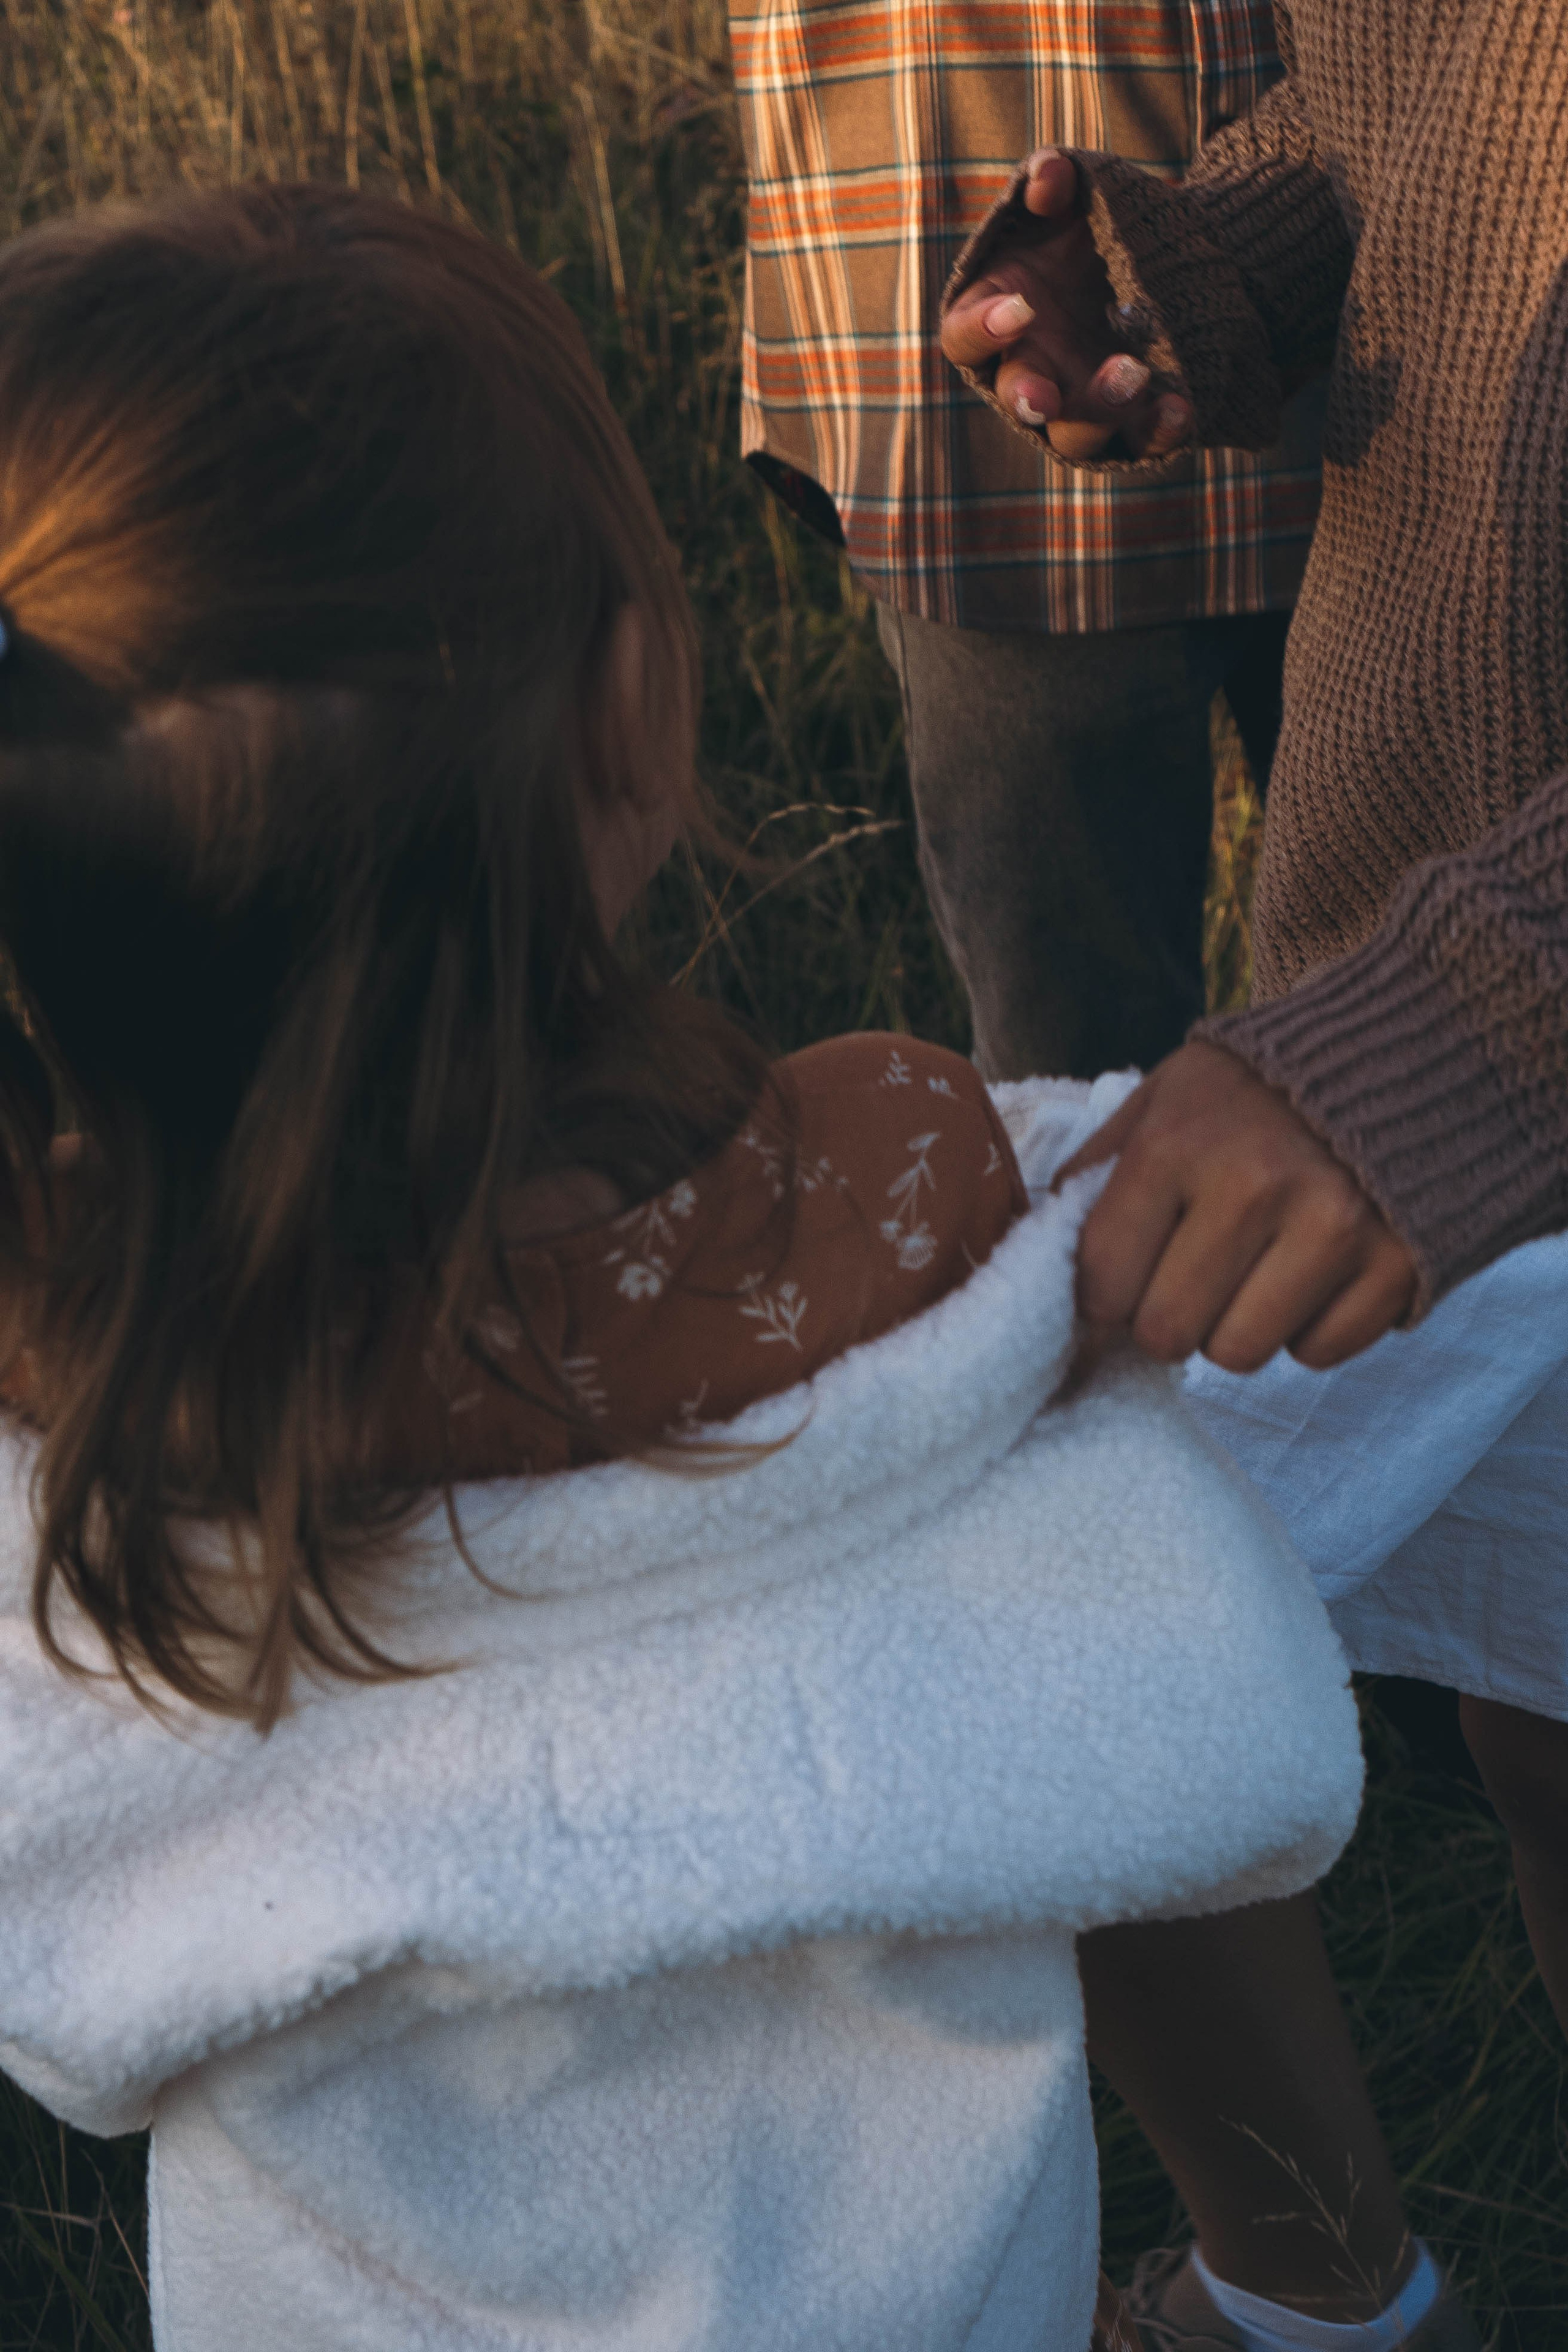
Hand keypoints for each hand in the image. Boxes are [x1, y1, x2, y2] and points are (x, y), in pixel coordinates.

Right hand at [940, 150, 1192, 461]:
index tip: (1020, 307)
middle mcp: (1033, 370)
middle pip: (1020, 400)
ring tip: (1135, 374)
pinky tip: (1181, 408)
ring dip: (1099, 410)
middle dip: (1031, 400)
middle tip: (1047, 397)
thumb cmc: (1092, 230)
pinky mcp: (1129, 425)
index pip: (964, 339)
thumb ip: (1058, 183)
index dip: (982, 330)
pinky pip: (1139, 442)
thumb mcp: (1076, 197)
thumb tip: (1050, 176)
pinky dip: (1159, 431)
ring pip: (1076, 434)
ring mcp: (1079, 405)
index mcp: (997, 319)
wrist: (1160, 261)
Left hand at [1053, 1041, 1418, 1372]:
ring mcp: (1333, 1229)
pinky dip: (1308, 1328)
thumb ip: (1097, 1174)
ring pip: (1238, 1355)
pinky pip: (1316, 1354)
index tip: (1123, 1278)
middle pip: (1166, 1333)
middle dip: (1168, 1317)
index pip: (1101, 1281)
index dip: (1102, 1295)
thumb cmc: (1260, 1086)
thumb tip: (1046, 1264)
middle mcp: (1253, 1188)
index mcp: (1177, 1144)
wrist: (1405, 1046)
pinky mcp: (1396, 1266)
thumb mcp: (1164, 1098)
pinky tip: (1314, 1271)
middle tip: (1194, 1273)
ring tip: (1254, 1266)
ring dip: (1235, 1327)